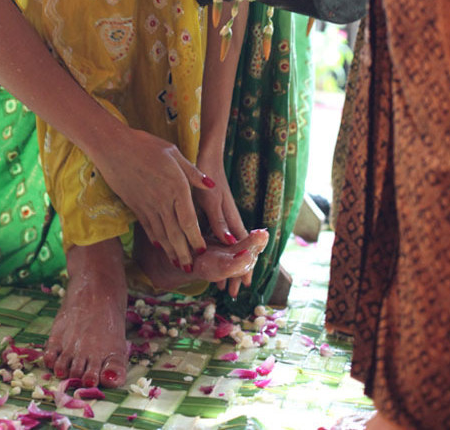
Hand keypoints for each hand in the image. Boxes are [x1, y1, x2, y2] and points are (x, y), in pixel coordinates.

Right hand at [95, 127, 210, 270]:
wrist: (113, 147)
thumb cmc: (146, 145)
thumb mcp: (173, 153)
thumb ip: (192, 172)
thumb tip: (211, 185)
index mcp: (177, 187)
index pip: (189, 221)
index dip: (196, 239)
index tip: (203, 251)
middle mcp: (163, 201)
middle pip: (176, 234)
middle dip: (184, 253)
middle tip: (191, 268)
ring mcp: (147, 205)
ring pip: (161, 234)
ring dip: (171, 251)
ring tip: (178, 264)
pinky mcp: (135, 206)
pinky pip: (147, 227)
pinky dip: (155, 240)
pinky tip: (160, 247)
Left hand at [193, 155, 267, 295]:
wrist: (207, 157)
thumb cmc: (208, 177)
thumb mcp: (211, 200)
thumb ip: (219, 220)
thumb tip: (230, 243)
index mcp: (232, 219)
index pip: (241, 250)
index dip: (242, 267)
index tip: (241, 287)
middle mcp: (230, 219)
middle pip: (237, 250)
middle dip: (235, 270)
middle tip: (231, 291)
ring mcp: (224, 214)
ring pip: (230, 244)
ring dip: (228, 261)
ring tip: (224, 278)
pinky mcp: (216, 209)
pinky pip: (222, 235)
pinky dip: (221, 249)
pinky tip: (215, 252)